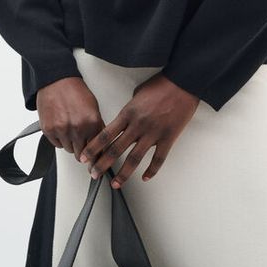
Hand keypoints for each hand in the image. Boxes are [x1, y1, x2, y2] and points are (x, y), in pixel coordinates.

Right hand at [36, 76, 105, 161]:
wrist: (57, 80)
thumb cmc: (75, 91)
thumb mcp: (94, 107)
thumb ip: (97, 126)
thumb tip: (100, 144)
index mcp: (92, 122)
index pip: (97, 149)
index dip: (96, 156)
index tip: (96, 162)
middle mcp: (77, 128)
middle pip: (82, 154)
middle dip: (83, 150)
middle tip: (81, 142)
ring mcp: (62, 130)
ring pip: (69, 150)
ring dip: (71, 143)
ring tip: (70, 128)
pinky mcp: (49, 130)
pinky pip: (57, 144)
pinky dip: (59, 139)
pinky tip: (61, 126)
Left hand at [78, 73, 199, 188]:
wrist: (182, 82)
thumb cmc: (161, 85)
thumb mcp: (137, 94)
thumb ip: (129, 110)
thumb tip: (124, 121)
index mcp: (128, 113)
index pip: (105, 135)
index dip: (93, 148)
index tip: (84, 157)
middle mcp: (137, 125)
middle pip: (115, 149)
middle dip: (102, 164)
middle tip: (94, 174)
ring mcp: (153, 133)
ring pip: (134, 158)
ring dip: (123, 173)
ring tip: (116, 183)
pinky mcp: (168, 138)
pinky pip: (158, 159)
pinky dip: (152, 170)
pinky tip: (145, 178)